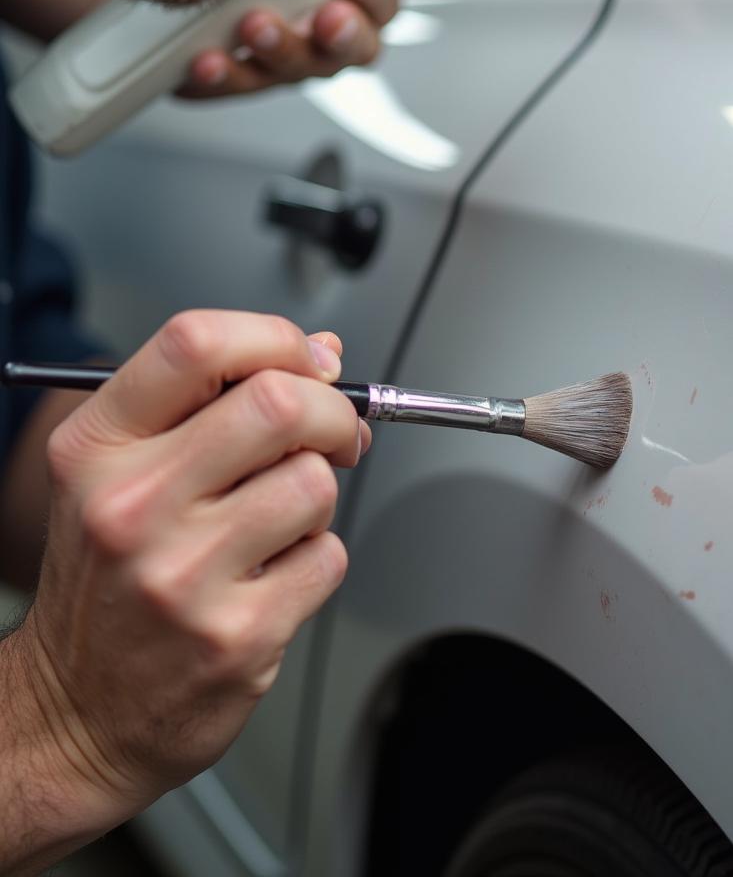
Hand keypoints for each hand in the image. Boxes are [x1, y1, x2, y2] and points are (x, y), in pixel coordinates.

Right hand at [7, 311, 367, 831]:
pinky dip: (317, 559)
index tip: (311, 362)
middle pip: (279, 404)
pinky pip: (328, 557)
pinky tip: (272, 577)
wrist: (74, 714)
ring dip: (317, 495)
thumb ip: (213, 405)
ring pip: (315, 483)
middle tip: (336, 434)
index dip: (276, 338)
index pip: (195, 344)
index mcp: (97, 449)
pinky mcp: (236, 634)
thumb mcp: (124, 475)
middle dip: (332, 412)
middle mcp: (132, 506)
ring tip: (278, 523)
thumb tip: (319, 354)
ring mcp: (183, 575)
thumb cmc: (110, 584)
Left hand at [178, 0, 445, 97]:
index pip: (387, 5)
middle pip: (354, 50)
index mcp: (368, 0)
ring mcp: (296, 56)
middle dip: (344, 37)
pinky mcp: (252, 70)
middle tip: (329, 19)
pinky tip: (208, 62)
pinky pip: (242, 82)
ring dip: (281, 52)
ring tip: (256, 27)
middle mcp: (336, 35)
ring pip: (298, 69)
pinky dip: (226, 75)